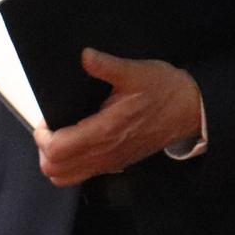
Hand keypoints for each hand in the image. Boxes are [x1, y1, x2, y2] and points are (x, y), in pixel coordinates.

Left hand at [32, 50, 202, 187]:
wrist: (192, 110)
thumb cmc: (166, 91)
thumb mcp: (136, 71)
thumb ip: (106, 65)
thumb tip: (84, 56)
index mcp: (106, 131)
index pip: (57, 150)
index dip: (42, 136)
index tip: (45, 120)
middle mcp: (105, 153)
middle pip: (55, 171)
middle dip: (44, 150)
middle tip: (50, 128)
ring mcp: (111, 162)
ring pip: (66, 178)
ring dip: (56, 161)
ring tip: (61, 137)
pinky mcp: (117, 163)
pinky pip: (82, 174)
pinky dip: (70, 164)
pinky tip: (78, 141)